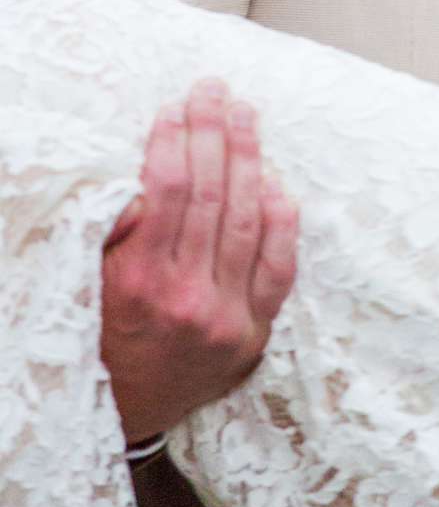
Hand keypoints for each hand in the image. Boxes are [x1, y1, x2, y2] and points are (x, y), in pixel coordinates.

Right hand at [101, 80, 298, 444]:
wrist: (126, 416)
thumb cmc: (102, 336)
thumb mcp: (90, 286)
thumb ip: (115, 234)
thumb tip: (140, 179)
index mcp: (139, 283)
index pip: (166, 192)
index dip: (172, 142)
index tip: (173, 107)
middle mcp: (186, 298)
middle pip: (210, 195)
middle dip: (212, 133)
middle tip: (214, 90)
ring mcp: (226, 317)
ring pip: (245, 220)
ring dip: (248, 159)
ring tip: (246, 116)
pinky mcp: (254, 333)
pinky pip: (278, 266)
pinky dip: (280, 220)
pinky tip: (275, 181)